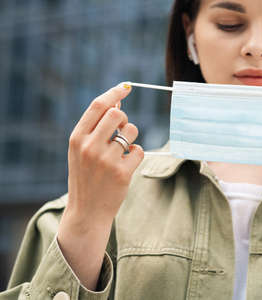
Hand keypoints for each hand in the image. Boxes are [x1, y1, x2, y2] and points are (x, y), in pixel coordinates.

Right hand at [66, 82, 143, 223]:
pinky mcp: (121, 173)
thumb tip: (117, 104)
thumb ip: (94, 128)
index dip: (113, 93)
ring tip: (122, 152)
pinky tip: (126, 165)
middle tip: (121, 131)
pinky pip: (139, 150)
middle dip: (124, 119)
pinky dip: (136, 154)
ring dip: (131, 138)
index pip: (97, 106)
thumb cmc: (86, 177)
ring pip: (131, 131)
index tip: (125, 87)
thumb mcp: (80, 151)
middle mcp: (89, 146)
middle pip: (117, 114)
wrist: (86, 211)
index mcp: (76, 138)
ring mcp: (106, 160)